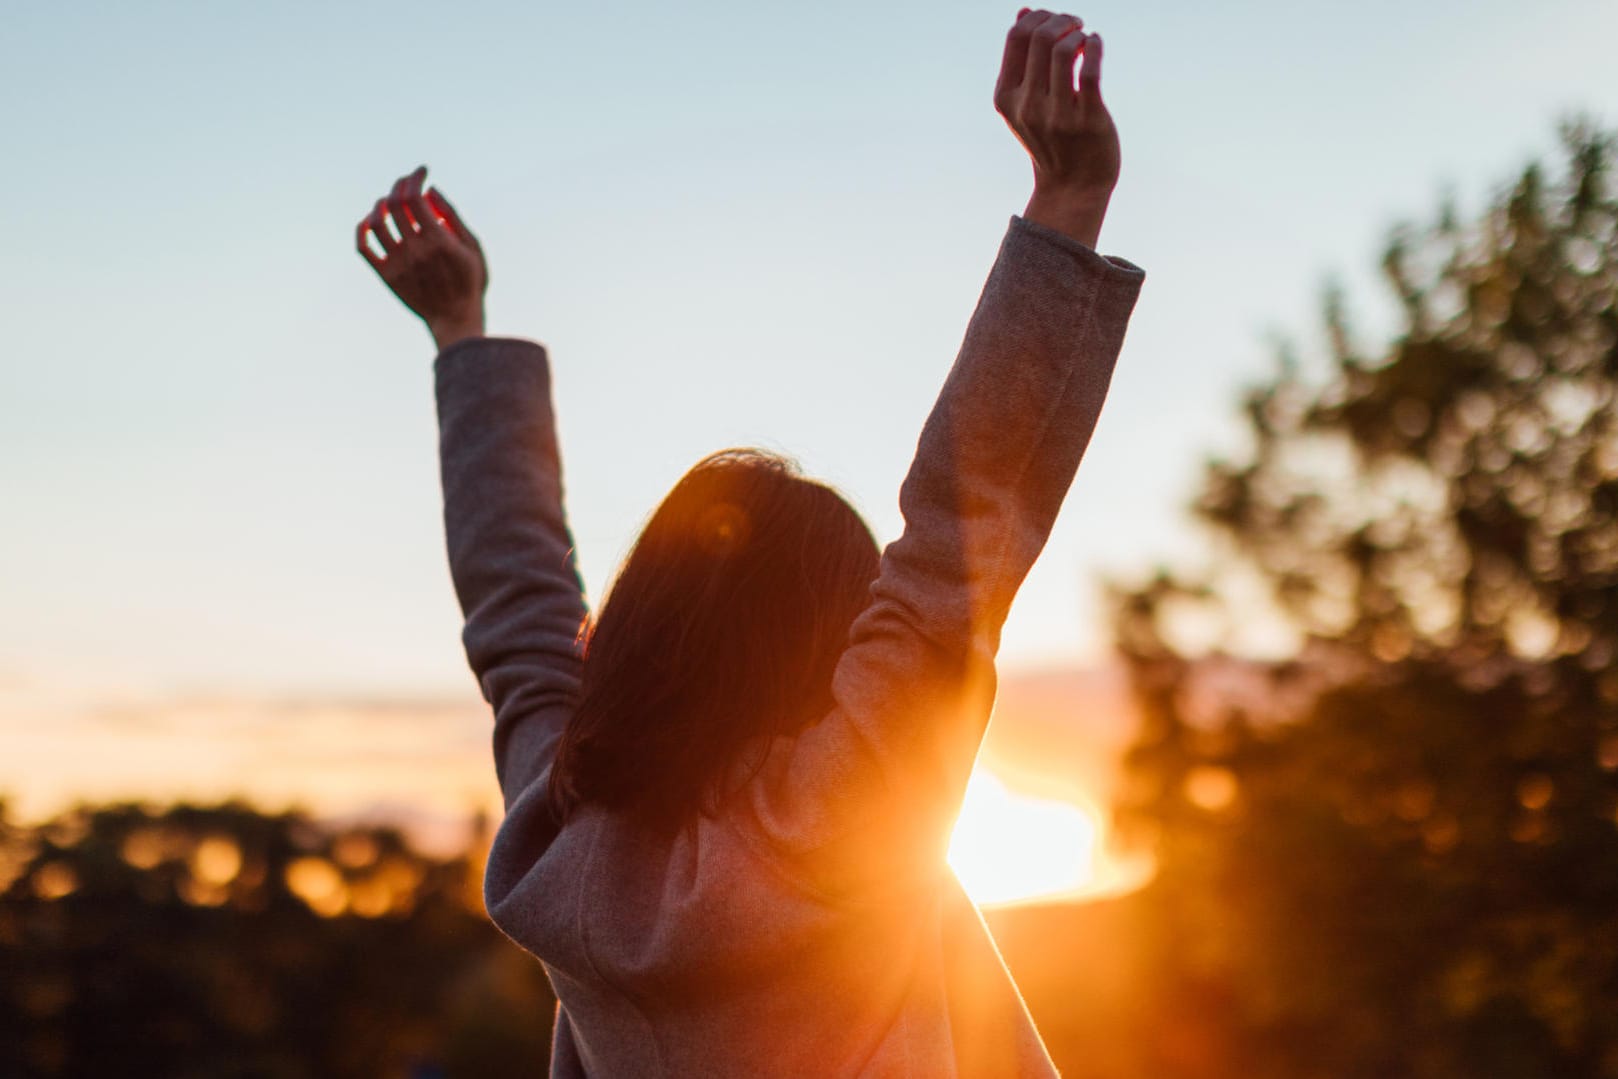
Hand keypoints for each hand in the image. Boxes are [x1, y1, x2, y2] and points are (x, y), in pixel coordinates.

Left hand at [356, 165, 488, 350]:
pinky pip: (364, 247)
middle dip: (399, 185)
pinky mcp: (386, 276)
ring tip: (389, 202)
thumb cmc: (470, 282)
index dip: (415, 177)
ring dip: (380, 205)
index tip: (421, 171)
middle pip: (394, 204)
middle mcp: (414, 250)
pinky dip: (362, 229)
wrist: (455, 319)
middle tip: (406, 182)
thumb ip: (452, 217)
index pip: (414, 197)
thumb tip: (431, 190)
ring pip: (376, 222)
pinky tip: (369, 222)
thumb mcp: (473, 248)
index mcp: (437, 240)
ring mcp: (397, 263)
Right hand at [994, 9, 1119, 246]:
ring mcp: (1058, 114)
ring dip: (1079, 31)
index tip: (1056, 21)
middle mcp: (1028, 106)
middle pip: (1041, 37)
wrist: (1072, 186)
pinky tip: (1096, 44)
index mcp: (1007, 98)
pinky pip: (1092, 69)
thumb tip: (1024, 11)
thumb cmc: (1051, 137)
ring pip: (1065, 50)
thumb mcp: (1026, 101)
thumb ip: (1022, 59)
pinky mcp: (1088, 119)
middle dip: (1061, 19)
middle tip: (1075, 24)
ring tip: (1085, 38)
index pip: (1016, 37)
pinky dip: (1095, 46)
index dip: (1038, 17)